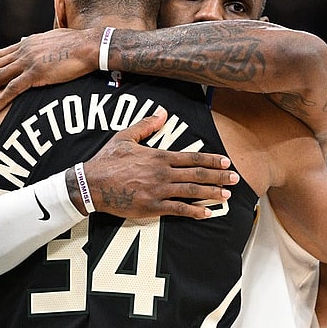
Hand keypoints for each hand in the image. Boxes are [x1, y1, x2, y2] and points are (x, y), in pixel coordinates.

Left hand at [0, 28, 99, 111]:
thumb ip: (36, 41)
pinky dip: (1, 98)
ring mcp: (29, 62)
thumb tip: (25, 39)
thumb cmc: (77, 43)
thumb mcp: (52, 37)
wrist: (90, 46)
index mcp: (26, 43)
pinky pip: (14, 89)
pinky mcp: (37, 74)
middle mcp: (23, 51)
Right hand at [76, 107, 237, 219]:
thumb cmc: (107, 160)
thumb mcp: (125, 137)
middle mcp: (162, 173)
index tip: (226, 162)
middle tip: (235, 179)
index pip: (192, 157)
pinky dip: (194, 212)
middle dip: (218, 176)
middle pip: (197, 174)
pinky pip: (178, 210)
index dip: (211, 160)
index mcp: (158, 156)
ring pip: (191, 191)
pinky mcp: (151, 207)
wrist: (91, 184)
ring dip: (211, 193)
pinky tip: (207, 214)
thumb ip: (146, 125)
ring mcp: (158, 191)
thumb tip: (162, 113)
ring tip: (226, 195)